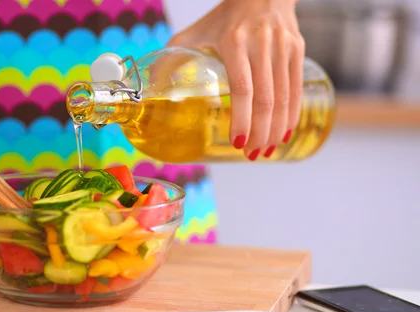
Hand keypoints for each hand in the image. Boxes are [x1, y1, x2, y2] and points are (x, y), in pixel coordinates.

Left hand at [167, 0, 304, 159]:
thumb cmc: (224, 17)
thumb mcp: (195, 31)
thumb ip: (172, 57)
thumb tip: (152, 92)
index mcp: (235, 41)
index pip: (242, 87)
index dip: (242, 118)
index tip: (237, 142)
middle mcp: (262, 44)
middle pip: (266, 98)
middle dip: (260, 132)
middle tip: (251, 154)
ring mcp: (284, 47)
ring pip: (285, 97)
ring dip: (276, 129)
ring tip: (266, 150)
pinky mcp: (298, 50)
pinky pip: (296, 88)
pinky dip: (292, 114)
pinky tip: (284, 132)